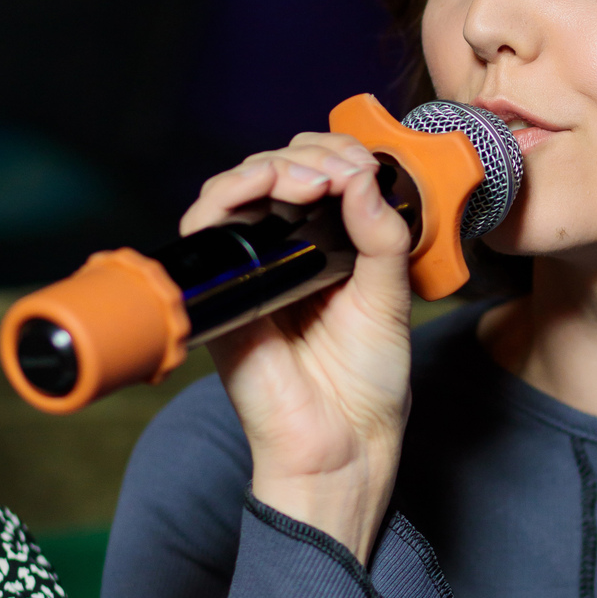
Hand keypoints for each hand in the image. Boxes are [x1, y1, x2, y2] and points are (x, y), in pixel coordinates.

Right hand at [180, 133, 412, 561]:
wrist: (342, 442)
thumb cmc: (367, 382)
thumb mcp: (391, 297)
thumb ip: (382, 236)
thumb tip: (363, 174)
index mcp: (328, 247)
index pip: (319, 174)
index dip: (337, 156)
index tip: (367, 166)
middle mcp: (285, 250)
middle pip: (275, 169)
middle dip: (310, 155)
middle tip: (342, 171)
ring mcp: (250, 266)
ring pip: (236, 187)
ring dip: (273, 166)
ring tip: (314, 181)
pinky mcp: (222, 289)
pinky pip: (205, 228)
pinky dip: (230, 194)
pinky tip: (271, 190)